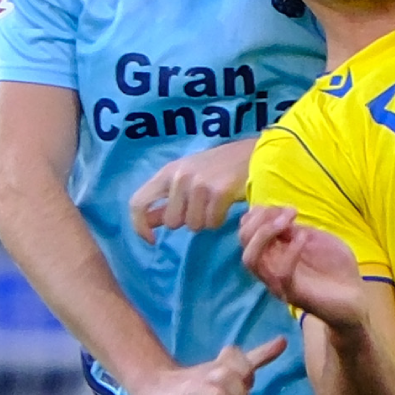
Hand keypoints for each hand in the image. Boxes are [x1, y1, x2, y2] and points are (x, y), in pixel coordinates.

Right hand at [129, 336, 286, 394]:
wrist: (155, 388)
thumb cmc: (199, 380)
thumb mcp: (227, 367)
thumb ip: (256, 357)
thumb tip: (284, 341)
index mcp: (220, 364)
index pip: (239, 358)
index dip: (246, 371)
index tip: (242, 382)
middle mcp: (205, 375)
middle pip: (229, 377)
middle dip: (239, 394)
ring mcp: (190, 392)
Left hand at [130, 138, 255, 241]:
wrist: (256, 154)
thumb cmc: (219, 167)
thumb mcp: (188, 178)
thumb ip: (167, 200)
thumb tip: (147, 223)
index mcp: (168, 172)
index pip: (138, 202)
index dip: (139, 226)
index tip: (151, 240)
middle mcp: (180, 177)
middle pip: (172, 222)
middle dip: (187, 220)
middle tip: (202, 206)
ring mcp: (200, 184)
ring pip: (193, 225)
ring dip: (206, 220)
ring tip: (216, 203)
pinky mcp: (219, 192)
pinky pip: (212, 223)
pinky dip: (219, 219)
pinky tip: (226, 205)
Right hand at [240, 205, 369, 329]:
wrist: (356, 298)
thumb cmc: (335, 267)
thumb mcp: (315, 239)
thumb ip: (294, 229)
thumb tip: (277, 216)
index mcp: (273, 252)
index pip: (247, 230)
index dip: (260, 213)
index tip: (286, 208)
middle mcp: (269, 267)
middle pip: (243, 241)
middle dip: (261, 218)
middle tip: (290, 211)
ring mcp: (278, 282)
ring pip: (250, 259)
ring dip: (266, 233)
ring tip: (289, 220)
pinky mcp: (293, 294)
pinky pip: (280, 274)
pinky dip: (289, 252)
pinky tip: (304, 238)